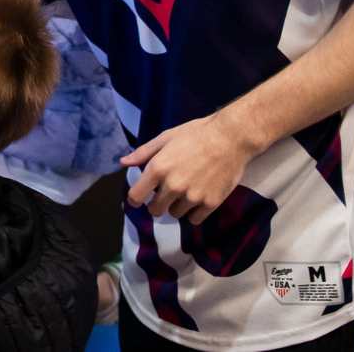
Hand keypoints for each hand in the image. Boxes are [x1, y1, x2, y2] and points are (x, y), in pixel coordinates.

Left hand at [121, 113, 254, 224]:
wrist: (230, 138)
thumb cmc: (195, 134)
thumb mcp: (165, 138)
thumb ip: (143, 153)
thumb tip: (123, 163)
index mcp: (158, 168)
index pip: (136, 197)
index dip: (135, 199)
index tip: (139, 198)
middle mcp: (173, 186)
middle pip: (155, 210)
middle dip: (156, 204)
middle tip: (164, 194)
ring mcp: (192, 196)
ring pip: (175, 214)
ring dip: (176, 206)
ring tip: (185, 191)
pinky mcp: (211, 203)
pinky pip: (194, 219)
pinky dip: (194, 212)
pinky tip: (197, 199)